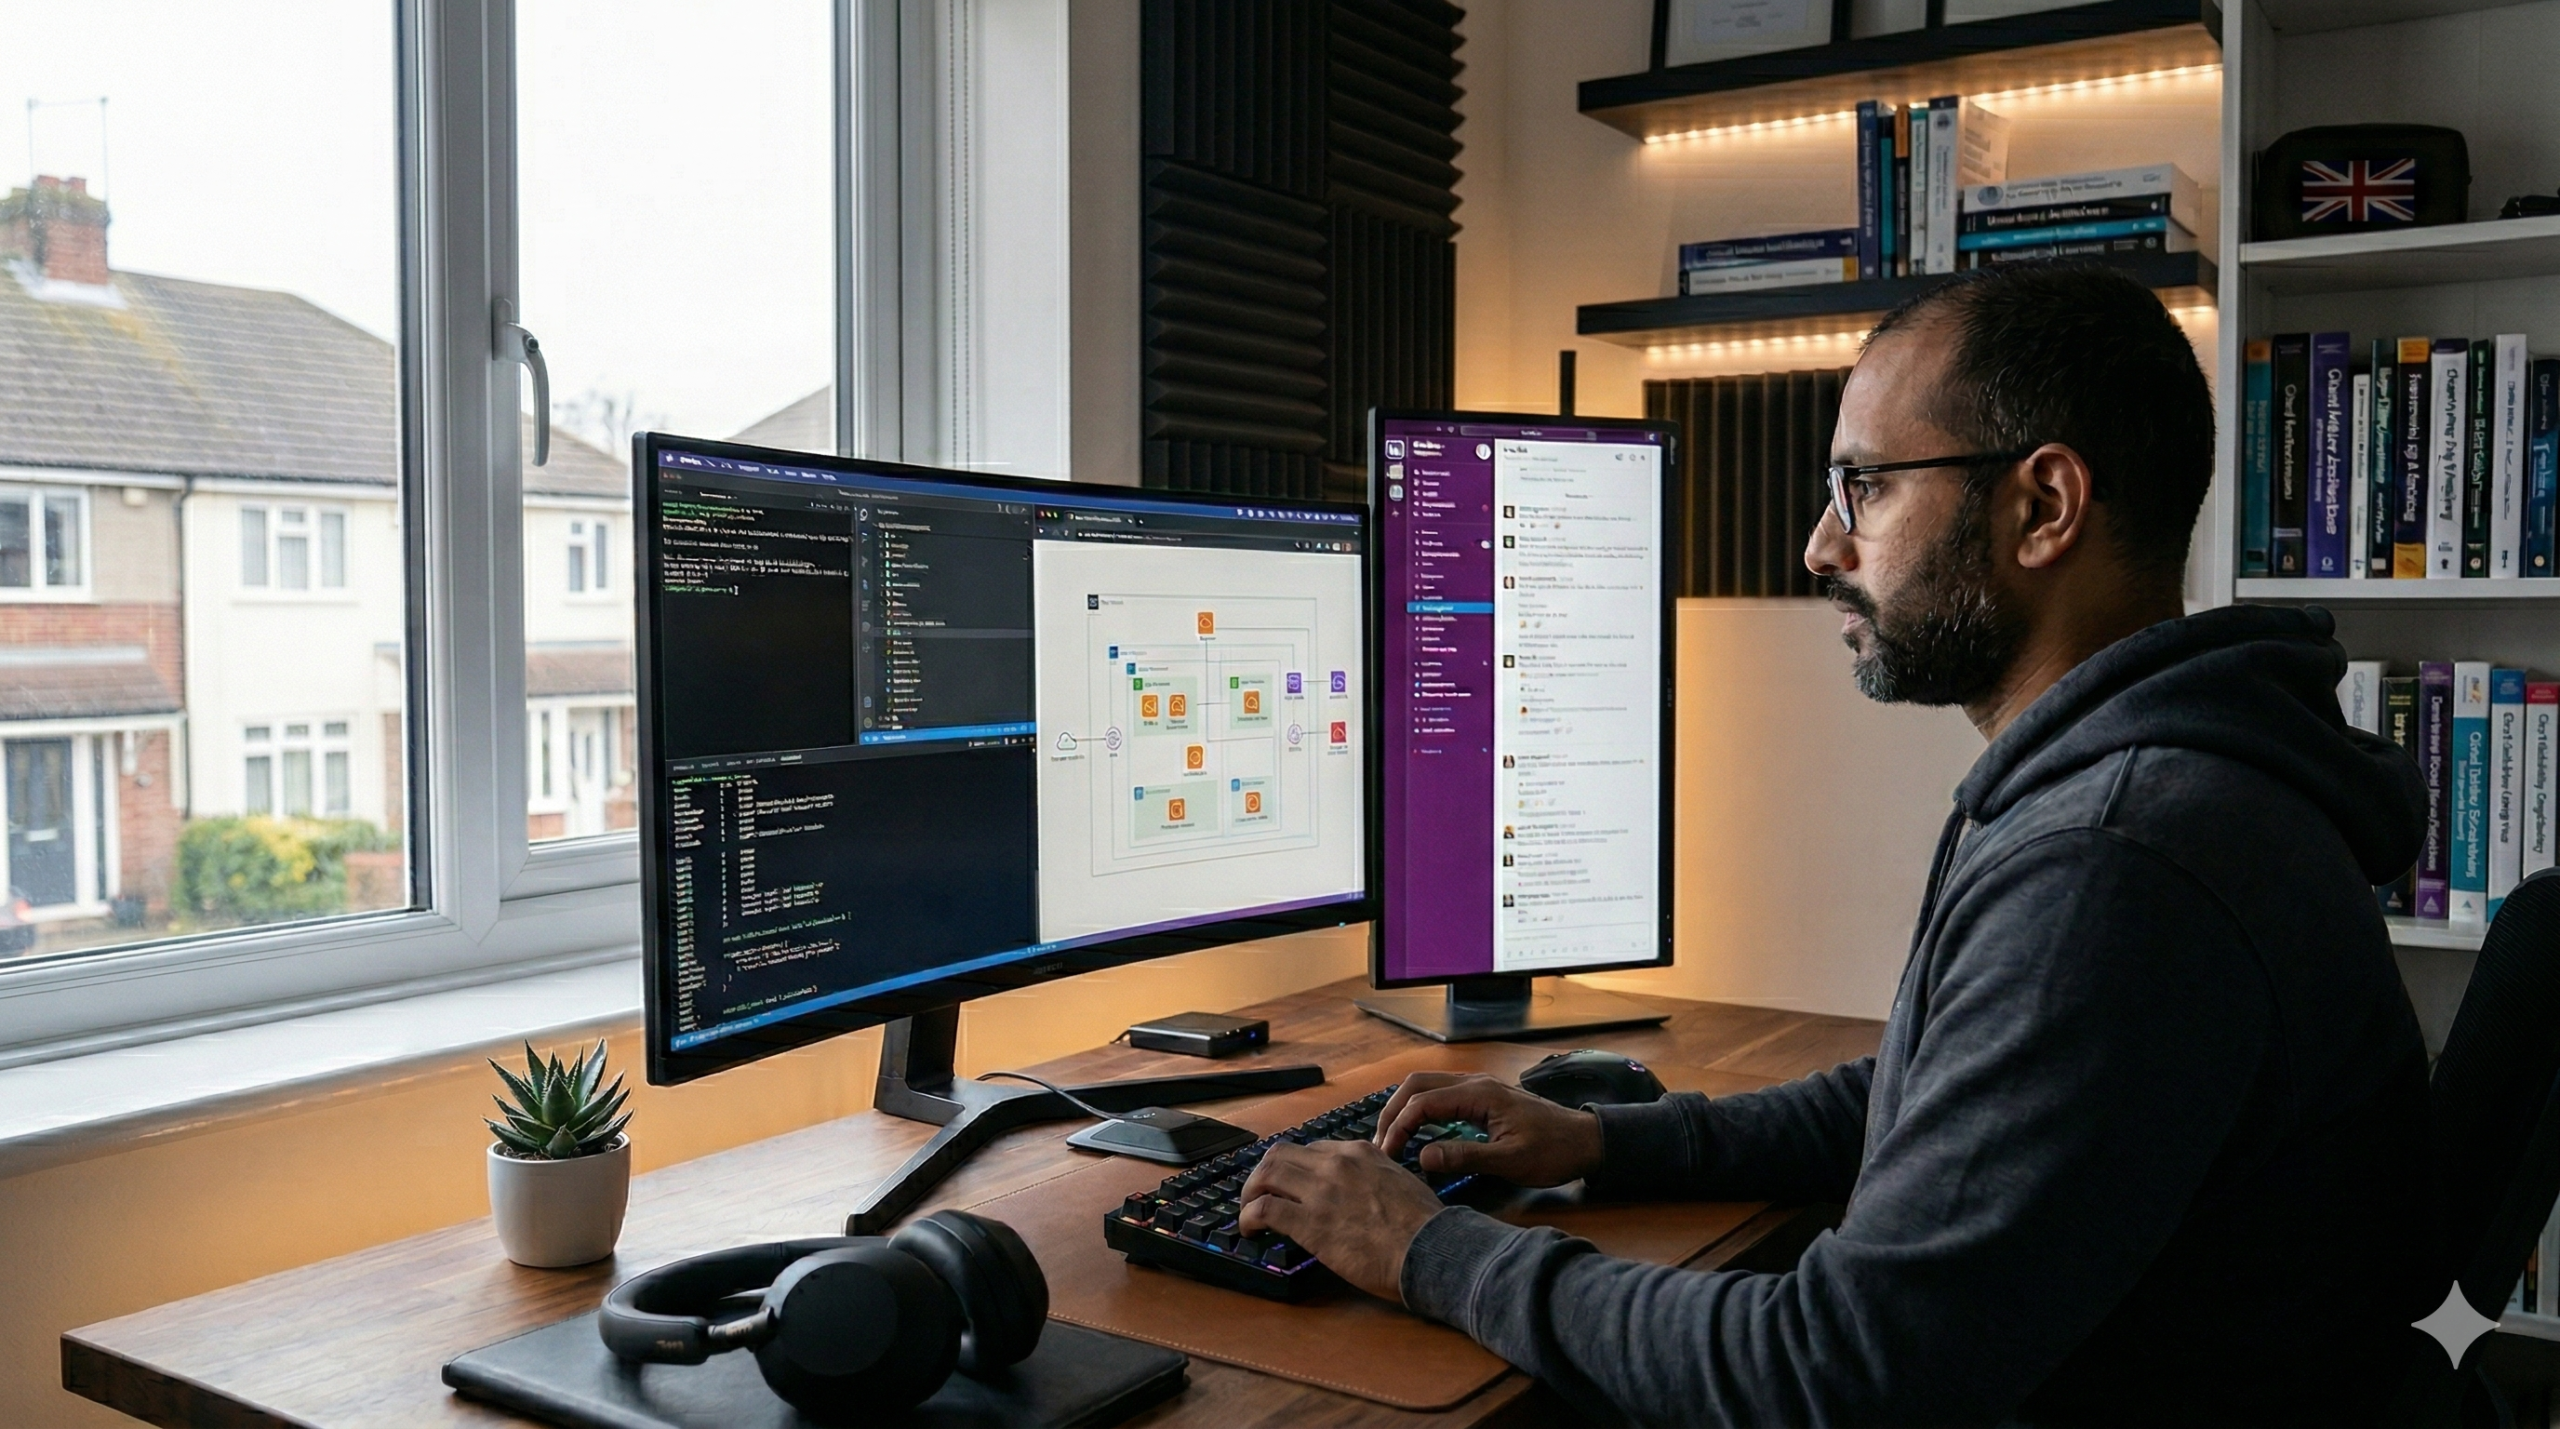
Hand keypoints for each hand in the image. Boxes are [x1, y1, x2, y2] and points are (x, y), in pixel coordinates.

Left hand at [1237, 1139, 1444, 1300]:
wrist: (1431, 1249)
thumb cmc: (1425, 1225)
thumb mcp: (1401, 1181)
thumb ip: (1376, 1176)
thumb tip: (1364, 1190)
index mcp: (1359, 1152)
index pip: (1311, 1149)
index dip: (1295, 1168)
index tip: (1290, 1184)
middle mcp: (1336, 1164)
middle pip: (1280, 1155)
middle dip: (1263, 1174)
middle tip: (1258, 1193)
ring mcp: (1321, 1191)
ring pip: (1265, 1175)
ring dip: (1250, 1192)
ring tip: (1248, 1211)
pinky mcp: (1310, 1222)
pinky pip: (1264, 1209)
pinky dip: (1248, 1218)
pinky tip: (1250, 1230)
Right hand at [1375, 1071, 1605, 1187]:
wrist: (1585, 1141)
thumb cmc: (1553, 1151)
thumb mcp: (1510, 1161)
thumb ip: (1465, 1157)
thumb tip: (1423, 1157)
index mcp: (1479, 1093)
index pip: (1423, 1102)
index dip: (1399, 1127)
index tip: (1388, 1155)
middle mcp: (1475, 1083)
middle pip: (1417, 1085)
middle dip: (1392, 1112)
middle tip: (1380, 1144)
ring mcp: (1478, 1088)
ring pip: (1427, 1087)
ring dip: (1404, 1108)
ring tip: (1391, 1138)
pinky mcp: (1482, 1098)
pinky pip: (1440, 1095)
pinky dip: (1420, 1110)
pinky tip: (1416, 1132)